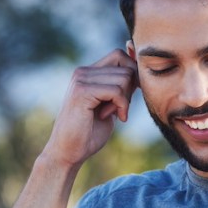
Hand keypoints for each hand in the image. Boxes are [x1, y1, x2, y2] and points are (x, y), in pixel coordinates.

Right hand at [44, 49, 138, 166]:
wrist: (68, 152)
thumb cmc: (89, 132)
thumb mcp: (110, 105)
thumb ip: (120, 88)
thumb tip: (139, 71)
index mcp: (88, 72)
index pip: (119, 55)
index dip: (132, 72)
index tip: (131, 94)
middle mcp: (82, 72)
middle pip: (125, 66)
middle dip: (130, 89)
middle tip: (120, 108)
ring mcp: (81, 80)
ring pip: (124, 78)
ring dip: (125, 100)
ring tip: (112, 114)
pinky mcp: (82, 92)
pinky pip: (116, 91)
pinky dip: (122, 105)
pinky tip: (113, 117)